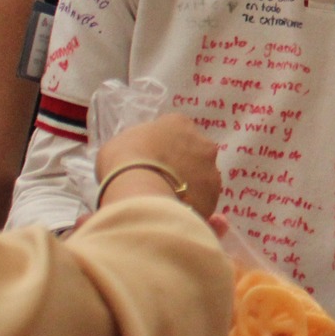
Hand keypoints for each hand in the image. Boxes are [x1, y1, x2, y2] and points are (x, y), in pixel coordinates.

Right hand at [98, 113, 222, 217]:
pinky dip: (191, 207)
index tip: (153, 160)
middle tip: (160, 181)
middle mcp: (203, 143)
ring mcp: (212, 170)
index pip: (176, 131)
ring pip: (201, 179)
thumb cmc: (123, 161)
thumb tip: (139, 156)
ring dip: (188, 187)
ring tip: (166, 201)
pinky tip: (173, 212)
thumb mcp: (120, 143)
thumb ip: (138, 145)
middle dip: (180, 167)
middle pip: (193, 154)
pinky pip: (202, 201)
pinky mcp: (214, 196)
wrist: (139, 191)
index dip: (164, 148)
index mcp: (179, 123)